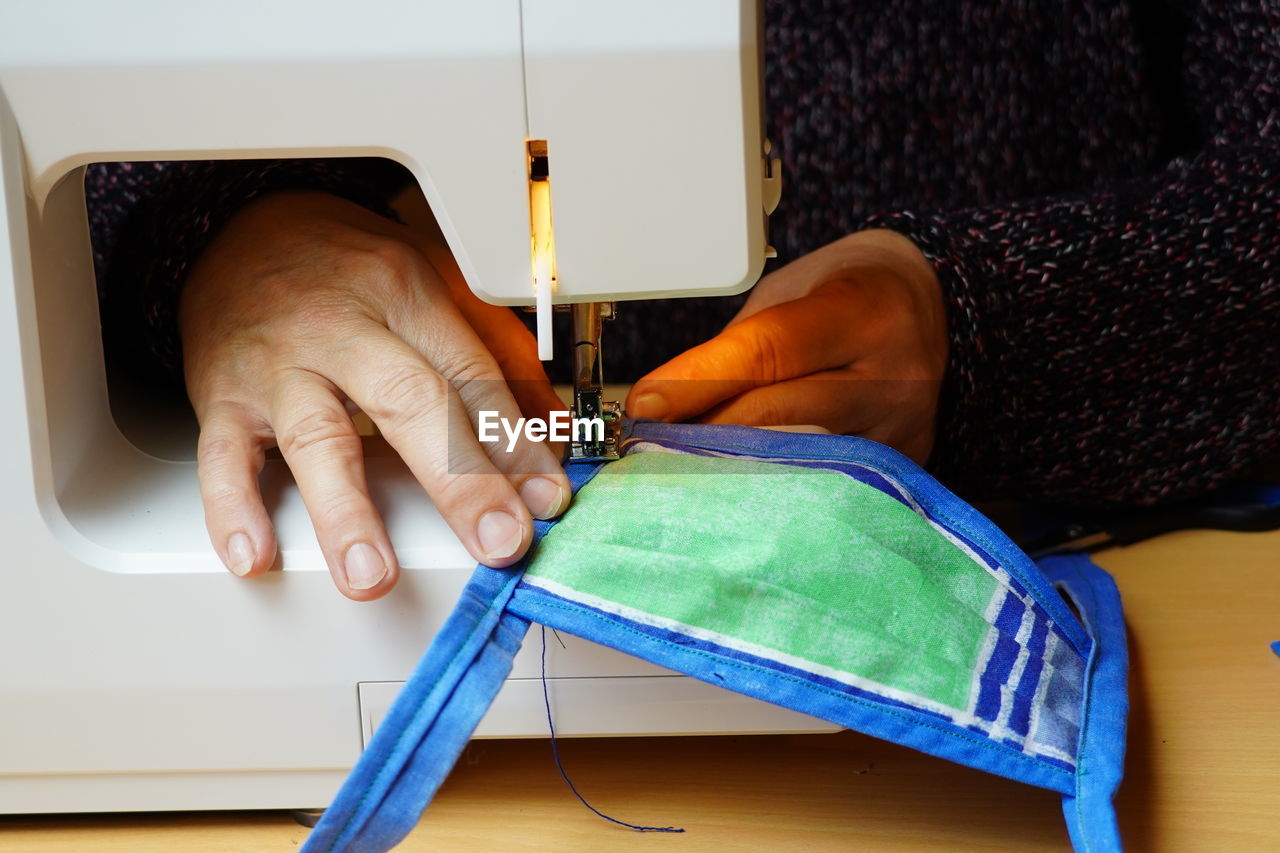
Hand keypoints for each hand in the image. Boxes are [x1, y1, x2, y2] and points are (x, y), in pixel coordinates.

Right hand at [180, 190, 569, 599]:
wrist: (240, 228)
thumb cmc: (349, 268)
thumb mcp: (436, 282)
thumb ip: (497, 356)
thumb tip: (553, 433)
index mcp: (406, 293)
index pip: (470, 376)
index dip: (513, 442)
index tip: (545, 499)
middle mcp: (341, 327)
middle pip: (408, 403)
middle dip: (459, 482)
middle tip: (496, 541)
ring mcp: (277, 362)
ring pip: (314, 436)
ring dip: (346, 513)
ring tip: (372, 575)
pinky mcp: (220, 393)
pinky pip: (222, 454)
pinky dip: (233, 508)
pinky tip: (256, 554)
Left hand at [626, 229, 946, 462]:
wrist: (930, 309)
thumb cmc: (846, 292)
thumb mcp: (791, 293)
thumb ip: (740, 350)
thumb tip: (669, 407)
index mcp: (864, 312)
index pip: (767, 353)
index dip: (698, 381)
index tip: (644, 404)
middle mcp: (893, 376)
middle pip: (775, 415)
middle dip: (699, 430)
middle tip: (644, 442)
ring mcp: (900, 430)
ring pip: (794, 460)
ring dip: (727, 464)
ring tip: (677, 464)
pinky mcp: (899, 468)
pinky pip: (819, 483)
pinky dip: (768, 481)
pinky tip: (732, 484)